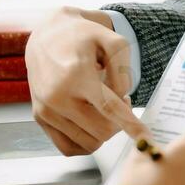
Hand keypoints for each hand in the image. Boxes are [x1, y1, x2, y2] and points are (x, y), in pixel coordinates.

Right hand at [26, 6, 147, 155]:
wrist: (45, 36)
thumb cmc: (80, 36)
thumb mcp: (110, 40)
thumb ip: (123, 69)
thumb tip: (122, 99)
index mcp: (75, 75)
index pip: (108, 108)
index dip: (130, 124)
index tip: (145, 137)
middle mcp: (57, 96)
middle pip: (102, 130)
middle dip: (119, 122)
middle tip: (120, 101)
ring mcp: (46, 110)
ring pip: (89, 142)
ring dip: (103, 130)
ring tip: (102, 106)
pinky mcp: (40, 118)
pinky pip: (69, 148)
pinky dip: (86, 142)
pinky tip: (91, 122)